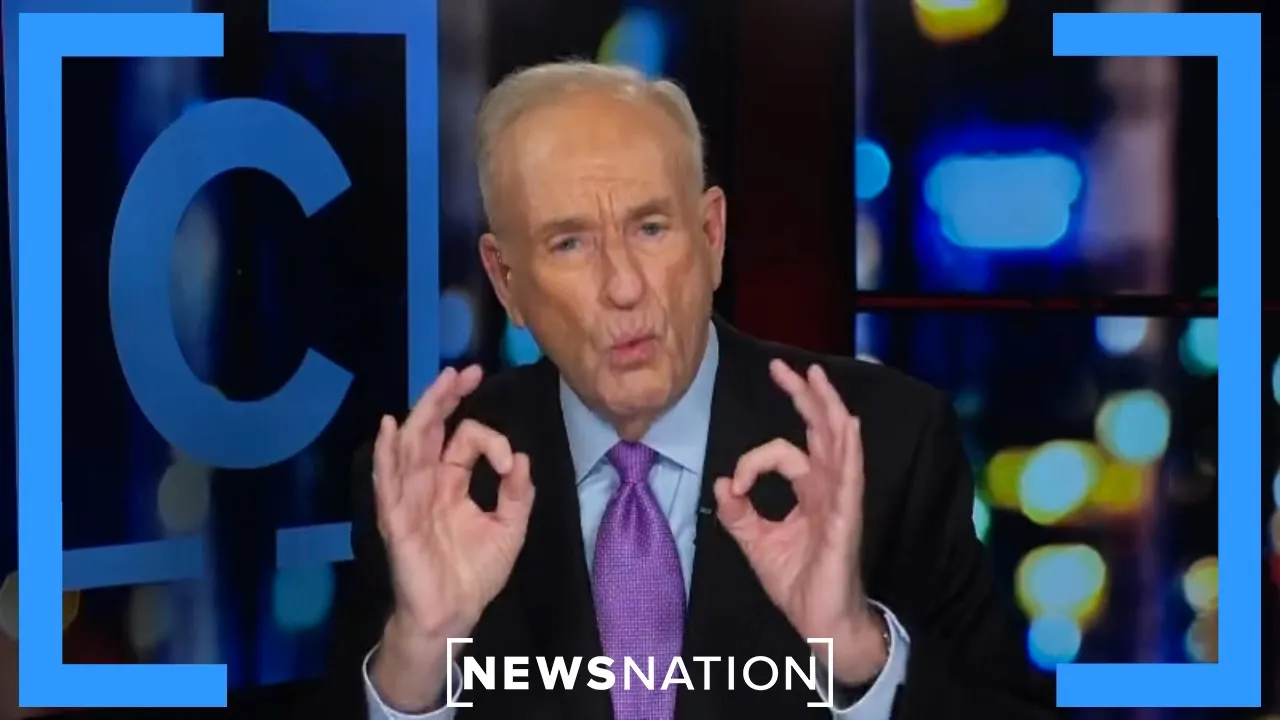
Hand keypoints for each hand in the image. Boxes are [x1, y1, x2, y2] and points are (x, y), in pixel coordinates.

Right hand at [373, 365, 535, 641]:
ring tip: (440, 384)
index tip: (510, 462)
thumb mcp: (509, 528)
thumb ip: (517, 493)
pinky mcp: (397, 520)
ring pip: (410, 445)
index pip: (466, 440)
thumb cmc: (475, 574)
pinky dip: (386, 455)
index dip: (492, 441)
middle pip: (431, 429)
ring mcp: (409, 499)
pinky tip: (390, 428)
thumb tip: (521, 457)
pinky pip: (387, 483)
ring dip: (423, 413)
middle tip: (466, 370)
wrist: (453, 615)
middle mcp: (427, 483)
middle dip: (446, 397)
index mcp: (452, 482)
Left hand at [713, 360, 885, 684]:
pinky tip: (848, 425)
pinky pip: (850, 477)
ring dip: (828, 408)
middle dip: (803, 396)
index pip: (783, 452)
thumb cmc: (797, 582)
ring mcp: (841, 499)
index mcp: (809, 490)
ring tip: (817, 377)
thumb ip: (737, 511)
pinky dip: (849, 450)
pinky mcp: (847, 517)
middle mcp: (828, 487)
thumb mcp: (755, 541)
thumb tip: (721, 480)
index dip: (753, 460)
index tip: (735, 485)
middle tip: (785, 366)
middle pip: (819, 430)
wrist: (819, 620)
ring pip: (838, 443)